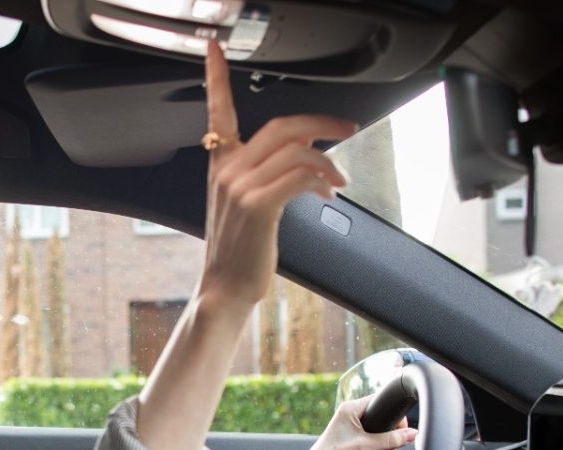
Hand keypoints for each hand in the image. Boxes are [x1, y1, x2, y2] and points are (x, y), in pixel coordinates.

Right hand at [199, 42, 355, 311]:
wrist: (225, 288)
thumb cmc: (238, 249)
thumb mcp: (245, 203)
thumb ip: (266, 172)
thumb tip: (308, 151)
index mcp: (220, 163)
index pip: (216, 110)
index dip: (216, 76)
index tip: (215, 48)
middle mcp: (226, 169)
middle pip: (281, 125)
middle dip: (322, 123)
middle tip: (346, 131)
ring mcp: (239, 186)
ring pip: (296, 150)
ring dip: (328, 162)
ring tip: (337, 181)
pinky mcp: (257, 205)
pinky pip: (299, 175)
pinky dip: (321, 180)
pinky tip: (326, 194)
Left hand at [274, 396, 417, 449]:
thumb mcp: (365, 447)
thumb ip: (391, 440)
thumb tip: (411, 434)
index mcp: (351, 409)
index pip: (381, 403)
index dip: (395, 418)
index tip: (402, 432)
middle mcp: (351, 416)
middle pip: (383, 421)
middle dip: (390, 439)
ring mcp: (352, 430)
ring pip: (380, 435)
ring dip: (385, 449)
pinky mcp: (353, 442)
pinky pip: (373, 444)